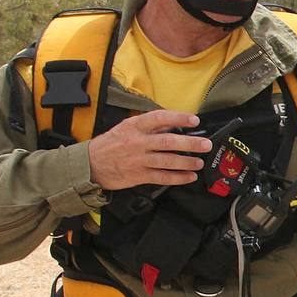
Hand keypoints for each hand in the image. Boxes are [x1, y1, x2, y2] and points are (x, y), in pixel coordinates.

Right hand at [86, 109, 212, 190]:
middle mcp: (137, 142)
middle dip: (190, 144)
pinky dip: (178, 178)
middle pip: (168, 142)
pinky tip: (189, 177)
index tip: (194, 120)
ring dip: (187, 162)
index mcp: (134, 126)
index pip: (159, 118)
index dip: (178, 118)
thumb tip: (173, 124)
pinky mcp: (138, 176)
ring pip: (167, 161)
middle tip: (206, 145)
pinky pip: (162, 177)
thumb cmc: (111, 144)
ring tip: (199, 162)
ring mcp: (138, 160)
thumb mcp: (126, 128)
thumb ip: (149, 126)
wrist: (90, 165)